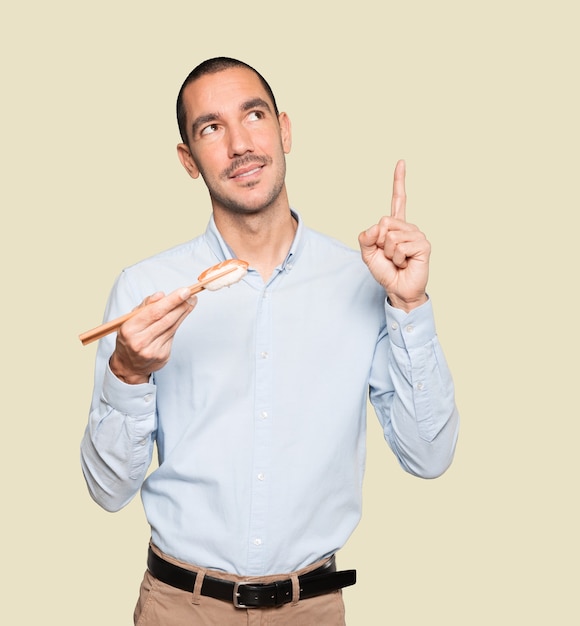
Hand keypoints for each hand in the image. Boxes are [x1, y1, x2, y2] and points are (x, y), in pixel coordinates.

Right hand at [109, 287, 196, 383]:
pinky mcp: (162, 356)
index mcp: (129, 329)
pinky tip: (181, 316)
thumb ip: (145, 305)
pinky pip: (172, 336)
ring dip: (183, 313)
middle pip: (166, 320)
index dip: (172, 301)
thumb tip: (161, 295)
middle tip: (191, 295)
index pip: (154, 312)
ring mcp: (152, 351)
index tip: (185, 291)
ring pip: (172, 327)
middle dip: (181, 305)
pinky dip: (177, 324)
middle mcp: (140, 341)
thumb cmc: (131, 337)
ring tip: (190, 302)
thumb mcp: (130, 319)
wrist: (128, 365)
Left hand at [358, 160, 429, 311]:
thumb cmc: (386, 271)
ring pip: (390, 236)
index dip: (399, 181)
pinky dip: (397, 258)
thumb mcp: (368, 254)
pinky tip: (405, 263)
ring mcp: (417, 234)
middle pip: (384, 222)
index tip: (401, 162)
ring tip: (397, 261)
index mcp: (396, 226)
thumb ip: (366, 238)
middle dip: (379, 243)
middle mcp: (408, 227)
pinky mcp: (423, 245)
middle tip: (389, 255)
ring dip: (389, 253)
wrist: (398, 289)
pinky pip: (400, 246)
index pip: (398, 200)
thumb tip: (377, 227)